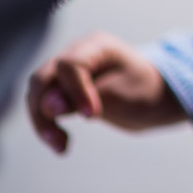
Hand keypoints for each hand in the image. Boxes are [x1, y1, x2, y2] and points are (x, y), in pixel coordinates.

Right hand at [26, 32, 185, 153]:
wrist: (154, 96)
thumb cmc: (144, 91)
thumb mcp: (121, 94)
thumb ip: (85, 96)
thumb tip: (46, 105)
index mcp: (96, 46)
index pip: (69, 64)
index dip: (74, 91)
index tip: (92, 116)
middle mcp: (77, 53)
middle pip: (42, 78)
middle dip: (44, 110)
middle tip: (61, 141)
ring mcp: (68, 69)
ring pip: (37, 92)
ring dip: (42, 121)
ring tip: (62, 146)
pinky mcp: (64, 87)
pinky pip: (43, 103)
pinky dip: (47, 124)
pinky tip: (62, 143)